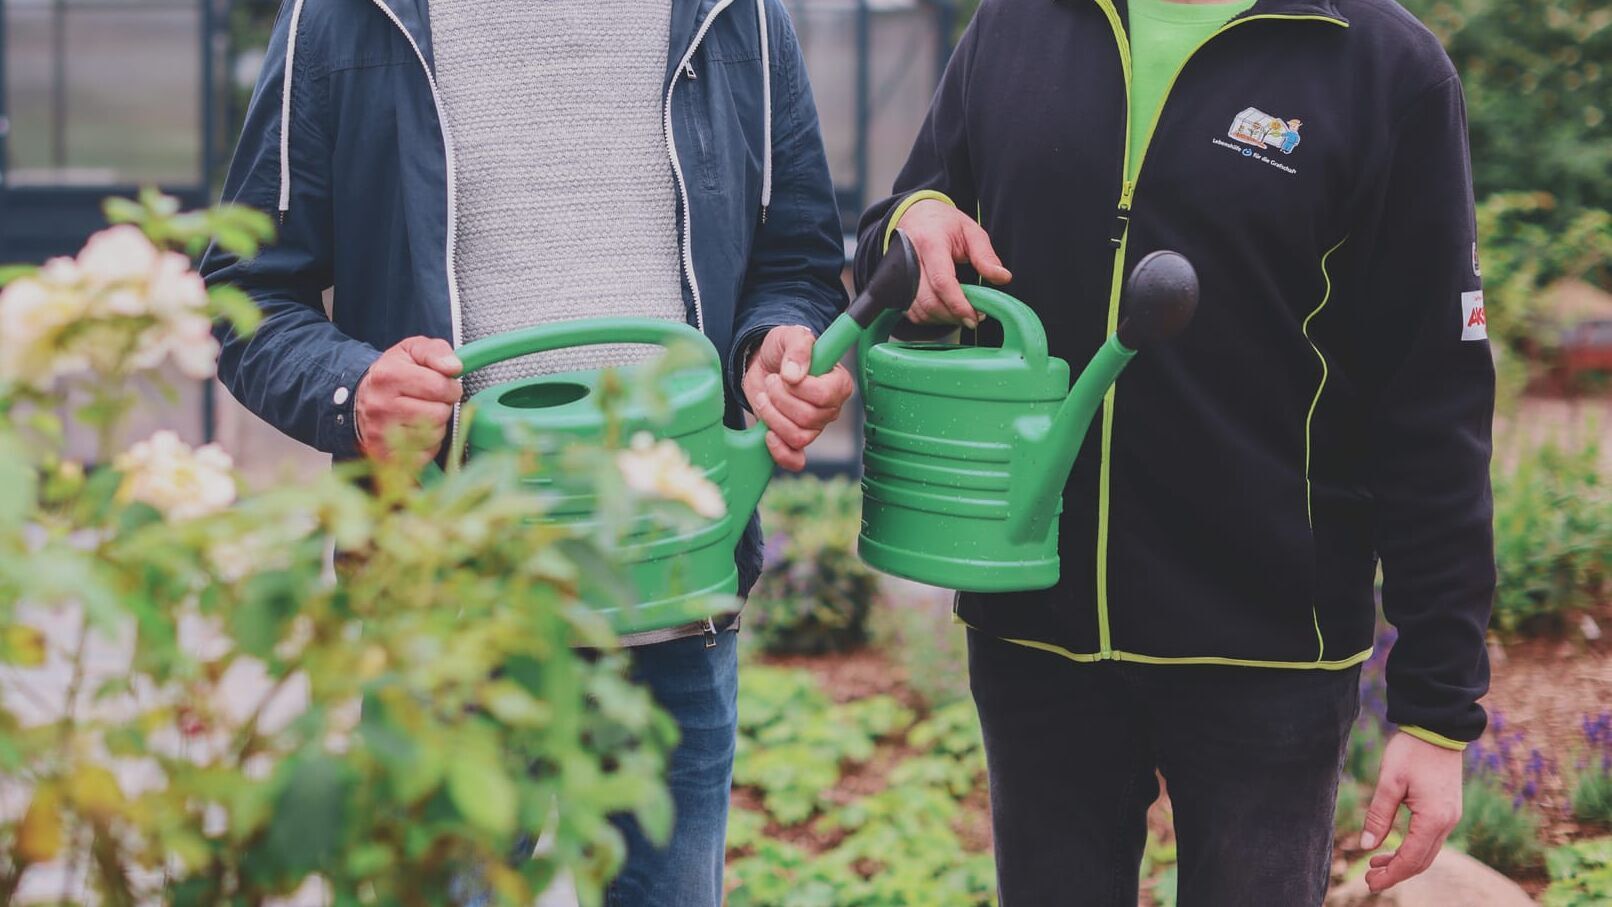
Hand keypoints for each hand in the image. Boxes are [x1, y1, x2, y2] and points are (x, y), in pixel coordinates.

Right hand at [355, 336, 462, 464]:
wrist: (363, 398)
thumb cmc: (393, 373)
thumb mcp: (412, 351)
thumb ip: (435, 352)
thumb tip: (454, 367)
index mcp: (388, 375)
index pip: (439, 386)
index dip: (451, 387)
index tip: (445, 386)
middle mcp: (381, 405)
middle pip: (438, 413)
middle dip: (443, 406)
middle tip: (431, 401)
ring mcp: (380, 433)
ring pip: (434, 435)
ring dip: (437, 426)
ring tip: (422, 414)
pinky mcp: (384, 455)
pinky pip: (425, 455)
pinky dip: (427, 445)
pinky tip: (416, 431)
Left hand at [741, 325, 853, 470]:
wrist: (763, 362)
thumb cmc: (783, 349)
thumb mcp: (790, 335)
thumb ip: (797, 348)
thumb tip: (794, 375)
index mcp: (838, 383)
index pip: (824, 396)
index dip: (800, 388)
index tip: (785, 374)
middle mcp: (830, 408)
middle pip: (808, 418)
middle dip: (780, 399)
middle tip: (772, 382)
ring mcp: (813, 426)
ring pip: (797, 436)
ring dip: (773, 417)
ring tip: (766, 397)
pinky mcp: (794, 439)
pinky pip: (794, 459)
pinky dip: (779, 452)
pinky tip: (768, 434)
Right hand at [893, 198, 1011, 327]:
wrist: (915, 216)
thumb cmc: (944, 224)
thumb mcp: (970, 231)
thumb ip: (985, 256)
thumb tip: (1004, 278)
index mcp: (930, 243)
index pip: (942, 281)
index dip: (958, 304)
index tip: (974, 317)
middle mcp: (909, 260)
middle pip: (930, 301)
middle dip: (954, 316)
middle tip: (974, 317)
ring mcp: (899, 275)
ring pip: (920, 311)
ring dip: (943, 319)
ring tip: (962, 312)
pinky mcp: (897, 287)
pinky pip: (912, 312)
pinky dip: (931, 318)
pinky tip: (946, 310)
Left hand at [1358, 732, 1464, 892]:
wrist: (1437, 729)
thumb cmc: (1412, 751)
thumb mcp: (1389, 782)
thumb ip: (1378, 815)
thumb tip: (1366, 846)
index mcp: (1434, 818)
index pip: (1412, 858)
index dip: (1391, 874)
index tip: (1370, 884)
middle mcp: (1447, 822)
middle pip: (1422, 861)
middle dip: (1396, 873)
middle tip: (1369, 881)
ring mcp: (1450, 817)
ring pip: (1427, 852)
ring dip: (1403, 862)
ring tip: (1375, 866)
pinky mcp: (1447, 810)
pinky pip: (1430, 838)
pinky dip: (1412, 848)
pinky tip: (1393, 847)